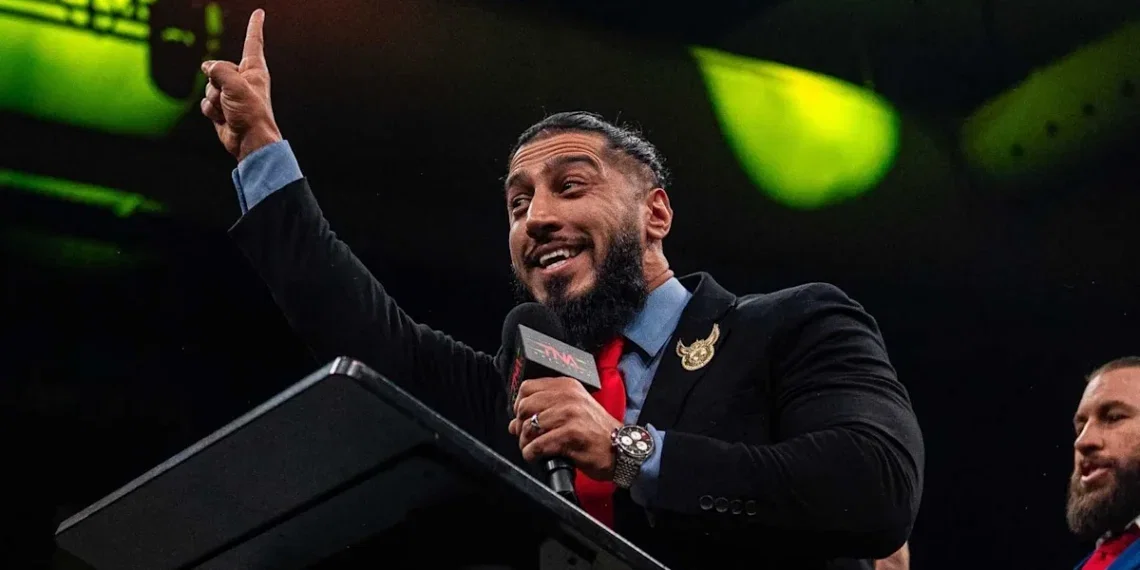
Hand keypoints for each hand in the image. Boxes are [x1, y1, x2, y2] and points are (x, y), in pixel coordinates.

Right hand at [200, 9, 281, 161]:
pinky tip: (223, 118)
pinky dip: (210, 110)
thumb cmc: (251, 113)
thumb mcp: (235, 85)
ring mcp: (231, 94)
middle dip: (216, 82)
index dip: (255, 26)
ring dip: (213, 99)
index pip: (253, 42)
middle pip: (217, 68)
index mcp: (254, 70)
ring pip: (208, 86)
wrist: (249, 141)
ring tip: (229, 110)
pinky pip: (206, 102)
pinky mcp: (222, 107)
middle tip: (231, 98)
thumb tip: (207, 68)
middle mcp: (243, 79)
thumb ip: (219, 70)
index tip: (259, 13)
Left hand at [508, 378, 622, 480]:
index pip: (527, 387)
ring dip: (525, 442)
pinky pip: (539, 444)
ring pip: (529, 426)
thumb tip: (514, 424)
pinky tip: (535, 456)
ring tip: (531, 448)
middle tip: (526, 437)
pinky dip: (532, 453)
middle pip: (525, 406)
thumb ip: (544, 413)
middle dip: (521, 425)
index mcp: (567, 386)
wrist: (621, 449)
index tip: (523, 418)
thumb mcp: (572, 413)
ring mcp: (570, 414)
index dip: (519, 405)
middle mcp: (568, 396)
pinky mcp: (571, 434)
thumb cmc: (597, 432)